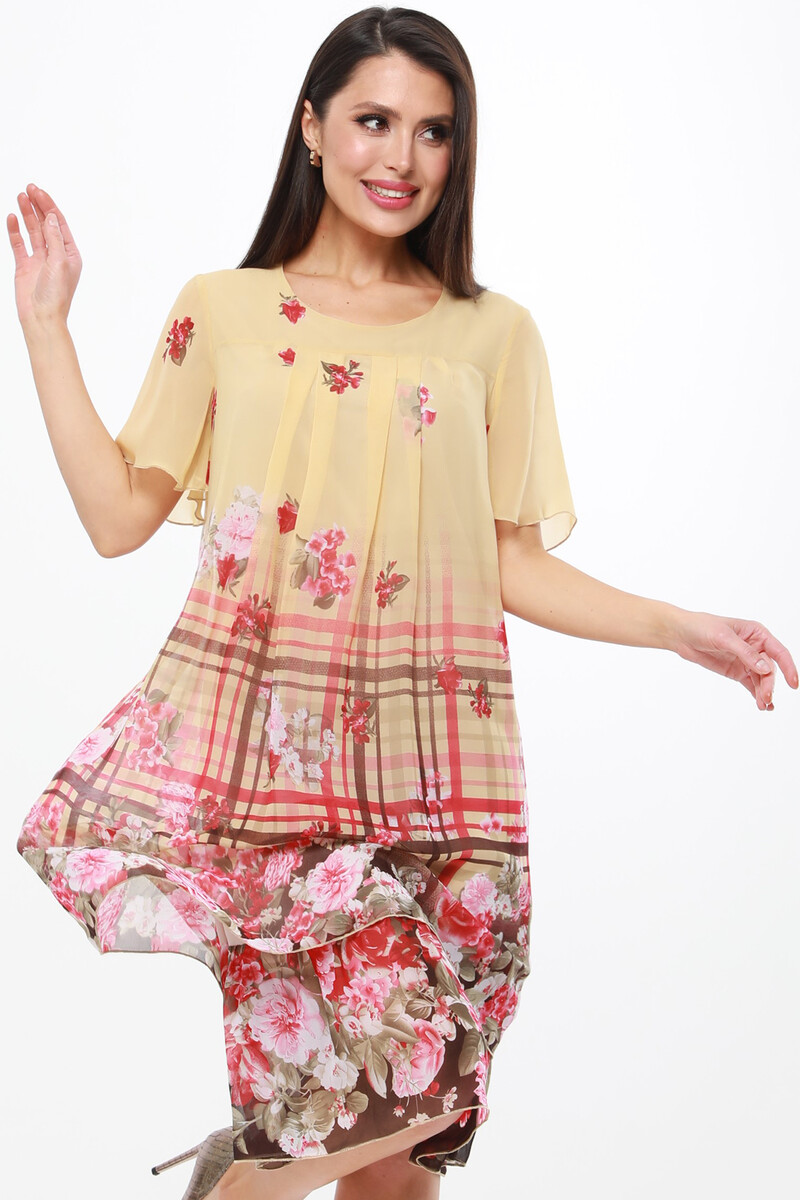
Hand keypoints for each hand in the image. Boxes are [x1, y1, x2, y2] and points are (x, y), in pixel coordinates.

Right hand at [7, 183, 81, 328]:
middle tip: (28, 189)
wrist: (41, 317)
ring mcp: (39, 260)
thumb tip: (50, 216)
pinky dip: (15, 231)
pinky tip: (11, 217)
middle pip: (45, 224)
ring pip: (32, 231)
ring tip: (20, 197)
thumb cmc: (56, 295)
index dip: (49, 206)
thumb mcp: (60, 262)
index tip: (38, 191)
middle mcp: (55, 255)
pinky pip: (19, 244)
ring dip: (26, 214)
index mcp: (70, 254)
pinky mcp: (24, 266)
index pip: (59, 224)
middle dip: (38, 206)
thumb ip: (54, 238)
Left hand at [670, 610, 797, 709]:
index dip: (788, 668)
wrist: (681, 635)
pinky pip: (751, 684)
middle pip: (769, 670)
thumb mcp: (724, 637)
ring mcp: (746, 661)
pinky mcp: (737, 671)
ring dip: (763, 692)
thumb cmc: (702, 627)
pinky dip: (756, 694)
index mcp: (757, 634)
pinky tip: (762, 705)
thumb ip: (745, 653)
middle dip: (769, 685)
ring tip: (763, 705)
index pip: (779, 652)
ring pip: (761, 680)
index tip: (793, 684)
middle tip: (765, 698)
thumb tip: (765, 667)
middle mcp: (755, 648)